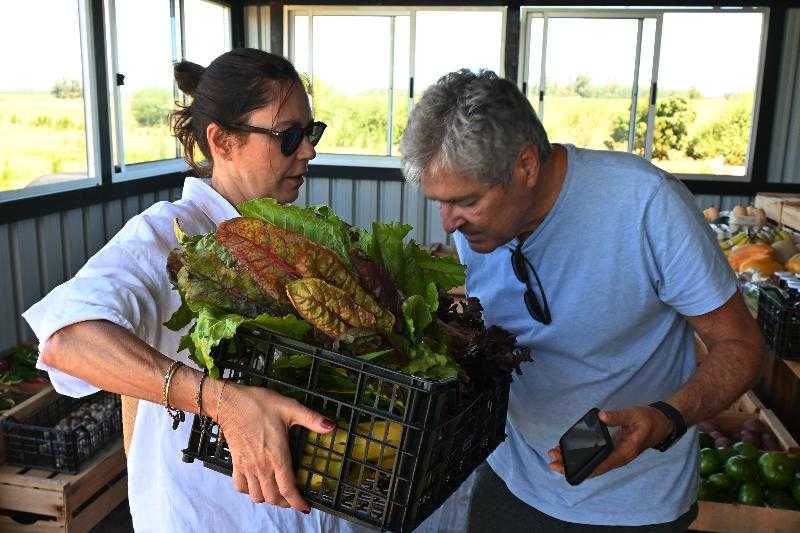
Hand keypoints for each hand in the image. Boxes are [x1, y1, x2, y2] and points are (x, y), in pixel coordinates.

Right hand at [216, 382, 334, 511]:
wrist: (230, 403)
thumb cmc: (259, 404)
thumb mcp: (289, 407)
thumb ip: (311, 419)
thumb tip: (331, 426)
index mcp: (277, 456)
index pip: (288, 489)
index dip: (297, 502)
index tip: (305, 507)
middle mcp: (261, 466)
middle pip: (273, 497)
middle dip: (286, 503)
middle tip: (294, 498)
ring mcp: (247, 466)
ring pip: (257, 496)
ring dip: (268, 498)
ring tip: (278, 493)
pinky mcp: (236, 463)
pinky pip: (240, 487)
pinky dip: (249, 491)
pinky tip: (256, 484)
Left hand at [547, 405, 673, 478]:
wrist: (662, 423)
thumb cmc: (649, 420)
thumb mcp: (634, 415)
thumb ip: (618, 416)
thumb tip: (601, 417)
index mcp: (624, 452)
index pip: (600, 464)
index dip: (582, 467)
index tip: (565, 466)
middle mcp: (619, 458)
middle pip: (593, 468)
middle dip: (572, 466)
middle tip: (552, 462)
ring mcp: (616, 456)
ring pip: (594, 464)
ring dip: (575, 463)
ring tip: (556, 457)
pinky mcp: (614, 451)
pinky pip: (596, 458)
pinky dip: (582, 457)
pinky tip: (570, 453)